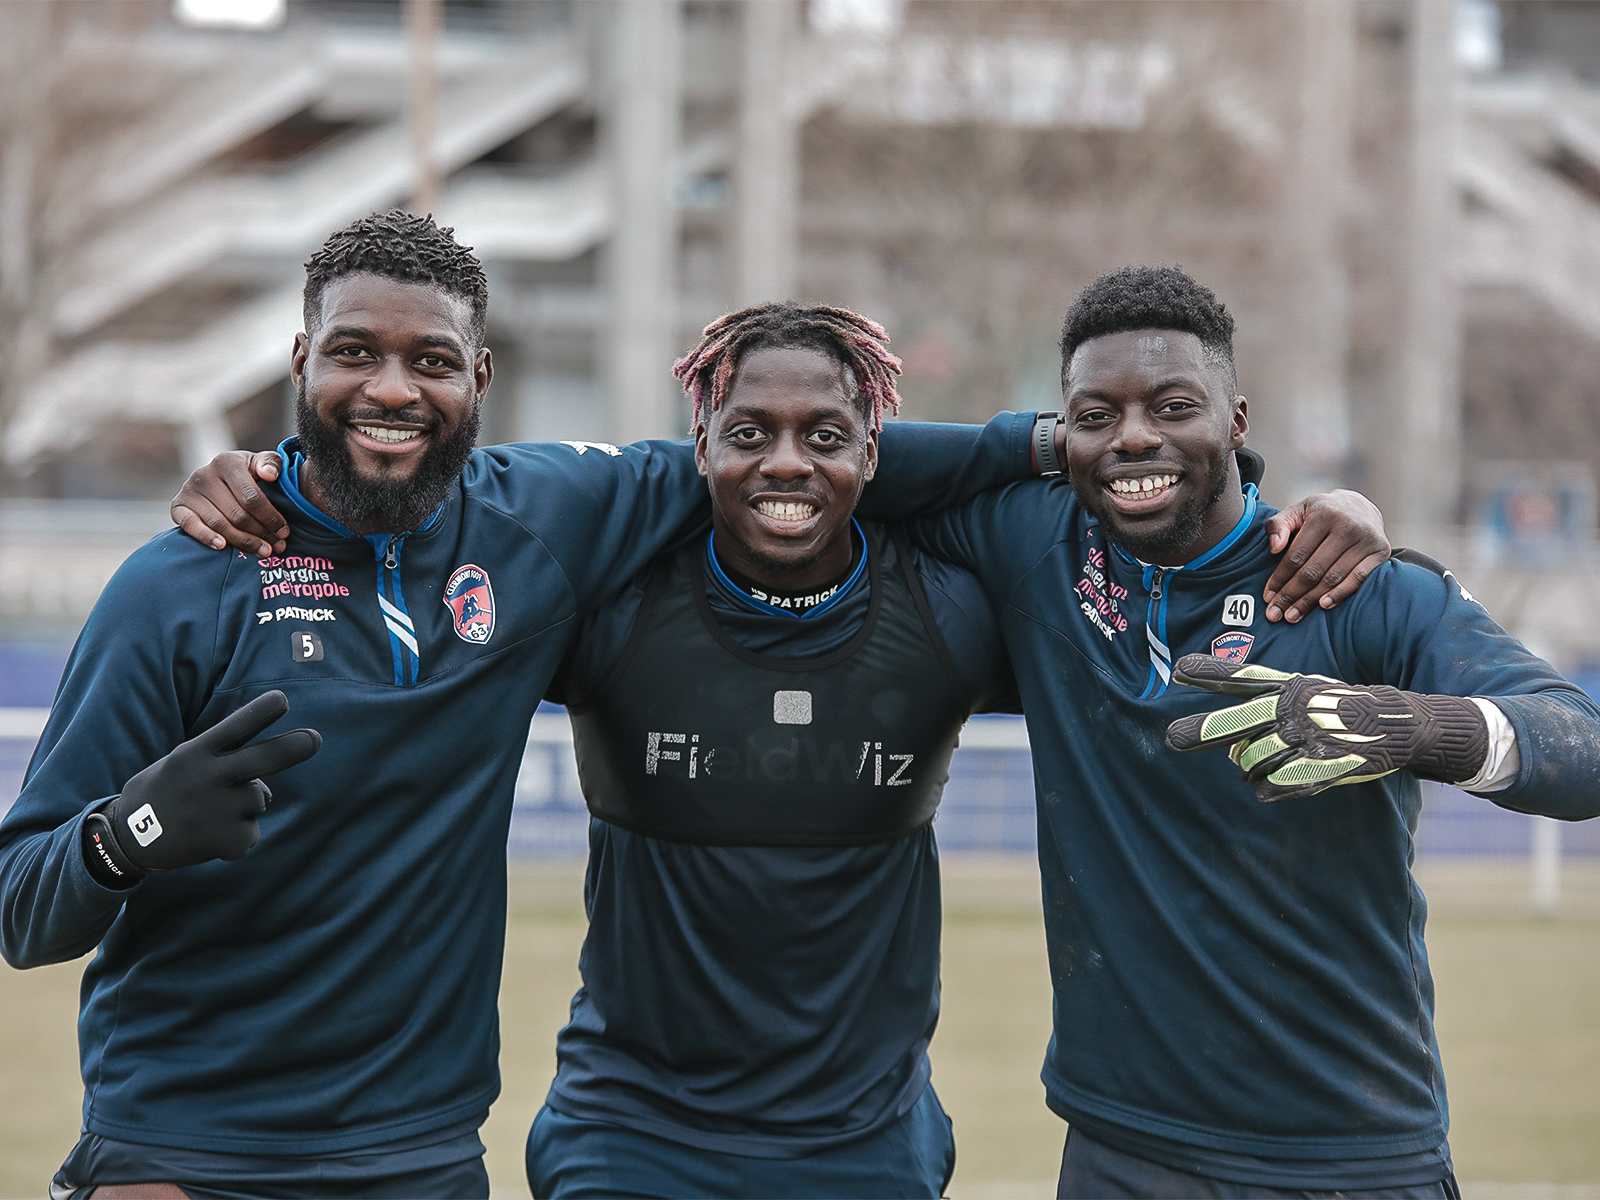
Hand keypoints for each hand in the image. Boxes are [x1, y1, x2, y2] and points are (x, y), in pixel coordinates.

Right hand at [90, 692, 320, 874]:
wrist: (127, 839)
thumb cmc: (166, 792)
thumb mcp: (183, 763)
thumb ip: (223, 764)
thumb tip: (264, 787)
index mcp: (195, 753)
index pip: (235, 726)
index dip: (262, 712)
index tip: (283, 699)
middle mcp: (208, 777)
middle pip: (265, 758)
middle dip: (296, 746)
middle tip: (314, 739)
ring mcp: (218, 809)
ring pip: (260, 798)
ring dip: (246, 806)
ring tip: (210, 814)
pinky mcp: (226, 841)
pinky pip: (251, 832)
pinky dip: (237, 838)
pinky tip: (208, 838)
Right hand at [171, 450, 289, 557]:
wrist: (219, 479)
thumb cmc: (248, 474)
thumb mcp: (262, 464)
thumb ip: (271, 463)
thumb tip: (269, 474)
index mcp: (227, 462)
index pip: (252, 497)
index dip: (270, 517)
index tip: (284, 531)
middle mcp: (204, 474)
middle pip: (237, 514)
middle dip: (261, 533)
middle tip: (277, 546)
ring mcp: (188, 490)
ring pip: (219, 524)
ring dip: (243, 541)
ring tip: (263, 551)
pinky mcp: (178, 506)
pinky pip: (190, 525)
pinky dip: (206, 537)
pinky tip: (222, 547)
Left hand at [1164, 654, 1487, 802]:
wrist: (1398, 724)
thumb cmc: (1340, 708)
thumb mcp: (1306, 693)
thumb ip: (1266, 709)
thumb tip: (1227, 745)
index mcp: (1289, 688)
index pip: (1243, 678)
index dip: (1210, 674)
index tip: (1178, 669)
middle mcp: (1294, 710)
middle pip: (1238, 722)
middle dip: (1204, 730)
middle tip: (1173, 738)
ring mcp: (1307, 738)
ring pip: (1252, 762)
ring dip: (1248, 770)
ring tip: (1256, 770)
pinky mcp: (1321, 766)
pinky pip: (1275, 786)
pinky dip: (1267, 790)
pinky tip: (1268, 788)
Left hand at [1261, 489, 1388, 623]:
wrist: (1361, 506)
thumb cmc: (1321, 513)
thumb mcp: (1297, 510)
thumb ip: (1278, 525)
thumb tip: (1274, 547)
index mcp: (1323, 515)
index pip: (1297, 554)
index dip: (1280, 578)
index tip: (1267, 596)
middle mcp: (1347, 526)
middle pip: (1313, 570)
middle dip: (1291, 594)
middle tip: (1275, 613)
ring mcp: (1366, 539)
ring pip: (1333, 577)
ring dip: (1310, 600)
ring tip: (1293, 615)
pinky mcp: (1381, 551)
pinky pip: (1358, 578)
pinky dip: (1340, 593)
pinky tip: (1323, 605)